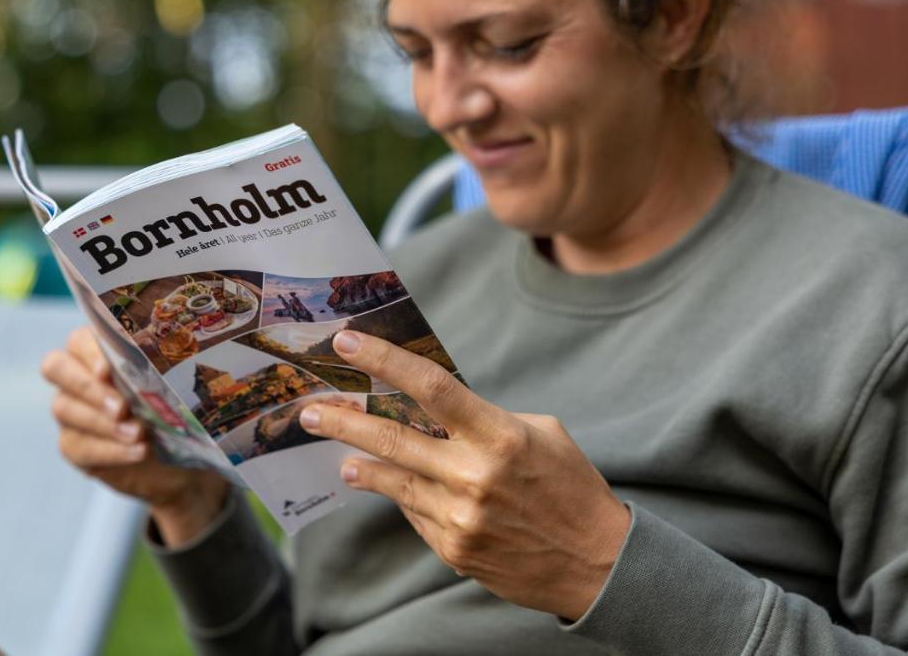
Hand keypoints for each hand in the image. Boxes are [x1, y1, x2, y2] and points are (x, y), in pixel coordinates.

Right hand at [41, 326, 227, 544]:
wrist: (178, 457)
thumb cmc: (174, 406)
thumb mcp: (172, 384)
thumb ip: (160, 369)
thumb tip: (167, 364)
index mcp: (98, 349)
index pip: (78, 340)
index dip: (89, 352)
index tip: (108, 370)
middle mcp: (76, 375)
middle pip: (56, 367)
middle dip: (88, 387)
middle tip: (121, 407)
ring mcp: (69, 410)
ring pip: (64, 408)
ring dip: (102, 423)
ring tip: (137, 433)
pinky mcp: (73, 444)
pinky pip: (78, 446)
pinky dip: (110, 450)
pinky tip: (138, 452)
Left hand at [298, 331, 630, 620]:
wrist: (597, 563)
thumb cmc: (570, 486)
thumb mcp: (540, 433)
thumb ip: (484, 417)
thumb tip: (431, 404)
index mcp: (501, 435)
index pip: (431, 388)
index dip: (385, 362)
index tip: (348, 344)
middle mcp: (475, 476)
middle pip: (392, 438)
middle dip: (344, 421)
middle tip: (310, 410)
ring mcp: (461, 518)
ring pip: (394, 481)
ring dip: (361, 463)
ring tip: (339, 452)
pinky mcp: (454, 550)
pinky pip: (414, 514)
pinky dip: (401, 496)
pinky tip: (390, 486)